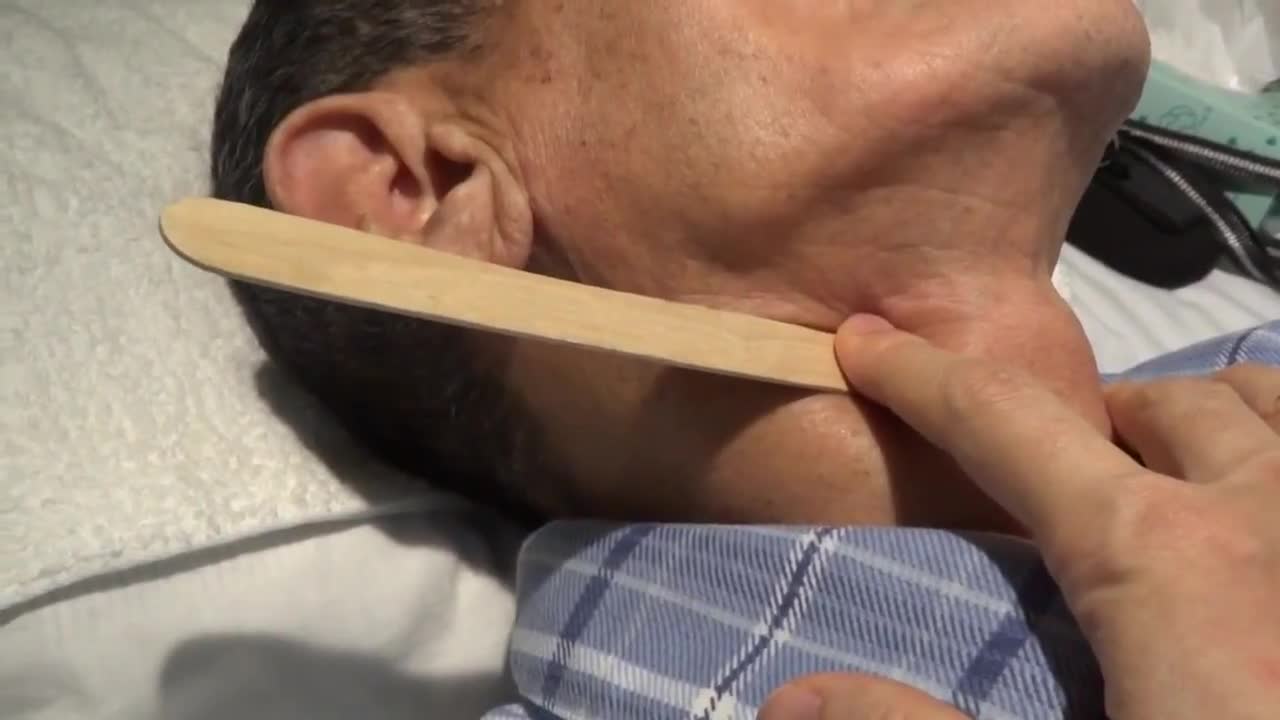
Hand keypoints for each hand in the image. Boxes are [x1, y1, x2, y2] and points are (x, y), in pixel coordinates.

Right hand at [761, 318, 1279, 719]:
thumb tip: (788, 697)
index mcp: (1153, 556)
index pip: (1006, 427)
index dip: (922, 377)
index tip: (865, 338)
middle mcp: (1262, 504)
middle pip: (1149, 405)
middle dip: (1088, 424)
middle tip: (1060, 481)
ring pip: (1268, 402)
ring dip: (1208, 421)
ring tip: (1186, 478)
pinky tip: (1275, 510)